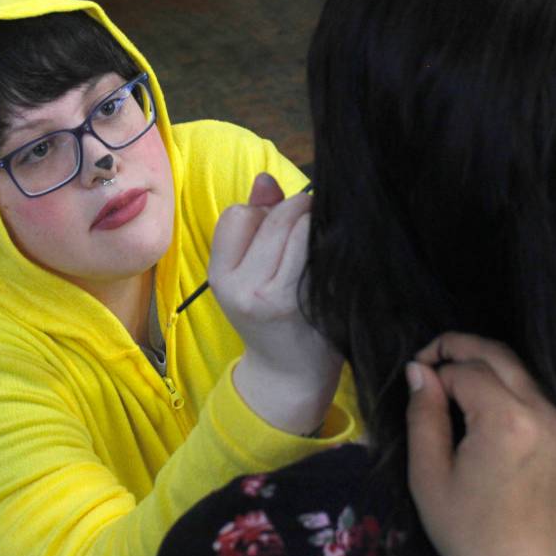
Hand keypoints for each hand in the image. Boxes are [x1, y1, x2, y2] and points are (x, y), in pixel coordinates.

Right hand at [209, 173, 341, 434]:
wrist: (290, 375)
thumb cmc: (271, 316)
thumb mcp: (246, 273)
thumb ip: (255, 222)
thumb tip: (265, 179)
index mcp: (220, 277)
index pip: (239, 215)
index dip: (262, 212)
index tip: (278, 227)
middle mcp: (243, 288)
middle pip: (274, 217)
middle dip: (297, 210)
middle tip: (312, 223)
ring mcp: (277, 297)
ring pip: (300, 228)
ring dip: (315, 223)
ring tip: (323, 240)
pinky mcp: (309, 302)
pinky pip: (321, 251)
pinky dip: (331, 244)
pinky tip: (335, 257)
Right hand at [405, 333, 555, 555]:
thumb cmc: (466, 531)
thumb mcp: (428, 475)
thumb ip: (424, 414)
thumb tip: (419, 370)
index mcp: (507, 422)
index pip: (466, 370)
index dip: (435, 368)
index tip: (416, 380)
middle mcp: (546, 415)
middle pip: (501, 355)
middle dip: (462, 347)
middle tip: (433, 356)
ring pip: (524, 375)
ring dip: (489, 369)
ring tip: (458, 383)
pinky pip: (544, 400)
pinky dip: (515, 393)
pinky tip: (492, 411)